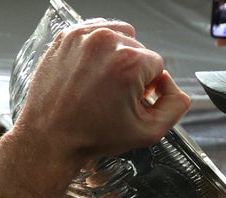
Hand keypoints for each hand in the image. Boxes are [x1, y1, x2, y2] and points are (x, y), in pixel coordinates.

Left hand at [15, 19, 190, 163]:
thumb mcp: (148, 132)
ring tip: (104, 83)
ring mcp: (84, 36)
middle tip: (114, 98)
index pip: (158, 66)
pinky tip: (92, 72)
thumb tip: (175, 88)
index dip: (148, 88)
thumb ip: (176, 107)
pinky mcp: (67, 36)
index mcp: (129, 62)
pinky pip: (97, 32)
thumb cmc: (93, 136)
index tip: (131, 102)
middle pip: (139, 50)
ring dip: (119, 57)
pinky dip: (99, 49)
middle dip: (133, 73)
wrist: (50, 138)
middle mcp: (107, 42)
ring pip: (120, 37)